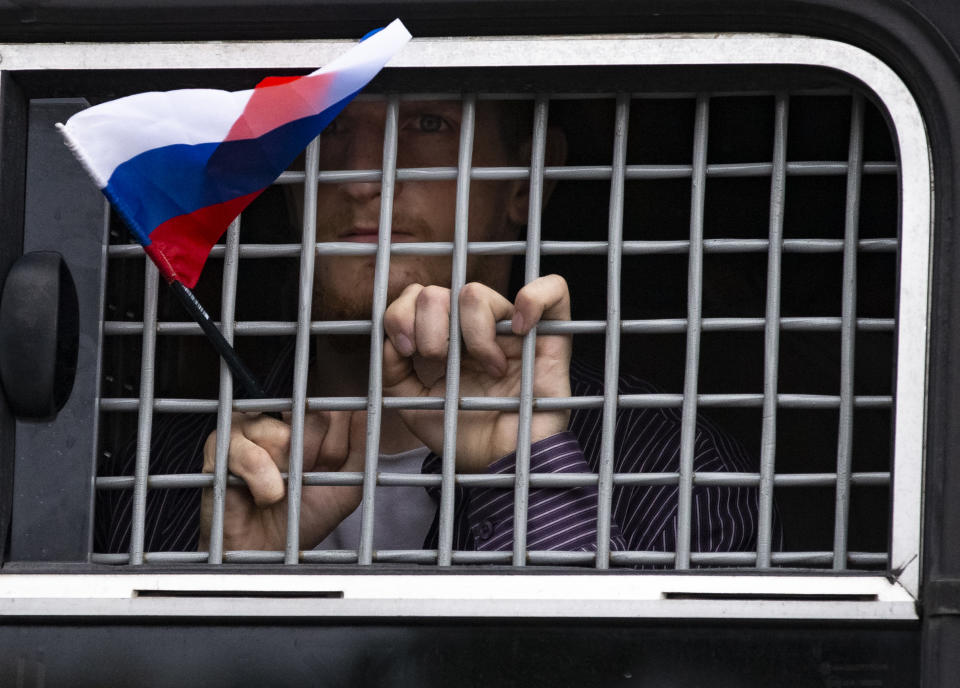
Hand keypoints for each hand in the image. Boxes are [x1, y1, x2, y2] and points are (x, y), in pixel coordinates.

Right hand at [199, 410, 365, 551]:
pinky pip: (250, 454)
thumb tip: (364, 410)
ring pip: (280, 434)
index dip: (334, 448)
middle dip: (312, 460)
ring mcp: (246, 430)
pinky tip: (259, 496)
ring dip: (285, 475)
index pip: (333, 413)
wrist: (268, 555)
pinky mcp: (219, 447)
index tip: (324, 472)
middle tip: (299, 484)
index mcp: (305, 427)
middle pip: (310, 418)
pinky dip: (262, 483)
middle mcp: (277, 421)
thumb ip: (360, 451)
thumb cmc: (302, 520)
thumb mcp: (346, 487)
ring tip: (277, 493)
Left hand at [382, 274, 571, 471]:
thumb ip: (392, 371)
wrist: (501, 465)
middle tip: (441, 366)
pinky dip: (533, 299)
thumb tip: (391, 340)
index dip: (401, 316)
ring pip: (476, 293)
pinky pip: (554, 288)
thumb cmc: (463, 436)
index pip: (415, 296)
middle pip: (438, 292)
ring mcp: (512, 327)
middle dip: (429, 330)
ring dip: (470, 333)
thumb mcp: (412, 405)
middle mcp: (475, 326)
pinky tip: (521, 330)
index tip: (407, 354)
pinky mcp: (553, 335)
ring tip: (487, 367)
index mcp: (443, 336)